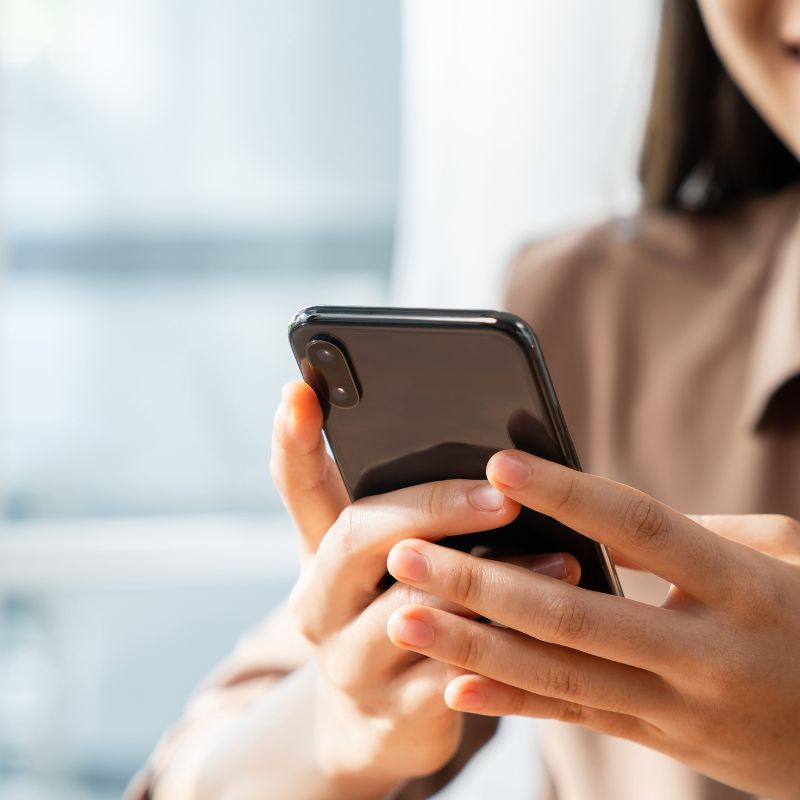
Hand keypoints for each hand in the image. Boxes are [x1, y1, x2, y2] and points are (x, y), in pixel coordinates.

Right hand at [271, 385, 578, 794]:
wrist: (370, 727)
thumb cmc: (390, 615)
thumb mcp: (382, 565)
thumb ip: (415, 515)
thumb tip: (496, 456)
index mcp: (319, 552)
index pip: (298, 485)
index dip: (293, 440)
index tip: (298, 390)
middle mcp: (319, 602)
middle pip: (359, 537)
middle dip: (433, 507)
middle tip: (500, 496)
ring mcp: (350, 662)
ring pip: (414, 609)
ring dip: (494, 581)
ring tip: (559, 558)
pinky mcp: (395, 715)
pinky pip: (455, 675)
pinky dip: (509, 647)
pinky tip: (554, 628)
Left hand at [385, 449, 799, 799]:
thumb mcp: (783, 559)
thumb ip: (691, 535)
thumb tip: (595, 518)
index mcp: (742, 588)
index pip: (639, 528)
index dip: (566, 496)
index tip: (497, 466)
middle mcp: (704, 654)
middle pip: (572, 613)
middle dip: (481, 584)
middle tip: (406, 552)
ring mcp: (681, 710)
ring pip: (560, 675)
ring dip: (474, 646)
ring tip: (405, 617)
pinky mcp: (664, 740)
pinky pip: (577, 719)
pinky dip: (514, 703)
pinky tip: (453, 684)